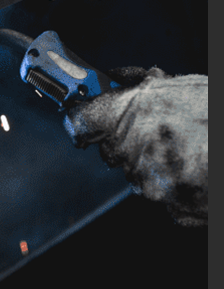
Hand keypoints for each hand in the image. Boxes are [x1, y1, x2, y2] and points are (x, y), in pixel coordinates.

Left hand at [64, 68, 207, 225]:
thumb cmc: (216, 113)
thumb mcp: (180, 85)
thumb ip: (139, 84)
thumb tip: (116, 79)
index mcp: (129, 115)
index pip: (78, 121)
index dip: (80, 119)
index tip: (82, 118)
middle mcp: (133, 152)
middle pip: (107, 149)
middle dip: (124, 139)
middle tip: (156, 128)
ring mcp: (152, 185)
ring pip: (135, 172)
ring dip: (151, 161)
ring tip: (187, 147)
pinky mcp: (173, 209)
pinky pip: (160, 195)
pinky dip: (173, 184)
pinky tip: (197, 168)